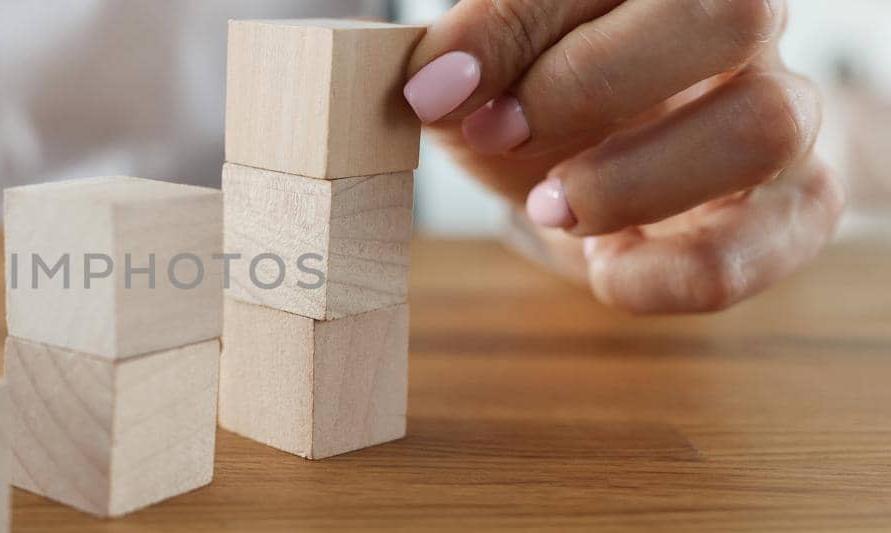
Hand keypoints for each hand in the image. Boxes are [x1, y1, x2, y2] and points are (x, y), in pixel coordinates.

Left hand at [403, 0, 843, 313]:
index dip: (513, 28)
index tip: (435, 93)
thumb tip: (436, 83)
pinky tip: (606, 271)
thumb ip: (463, 61)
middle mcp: (739, 26)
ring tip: (548, 207)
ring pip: (766, 125)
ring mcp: (784, 111)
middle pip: (735, 14)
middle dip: (592, 84)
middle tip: (498, 136)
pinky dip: (672, 272)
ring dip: (634, 181)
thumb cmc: (543, 110)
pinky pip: (766, 240)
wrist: (616, 186)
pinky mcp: (798, 205)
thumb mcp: (484, 78)